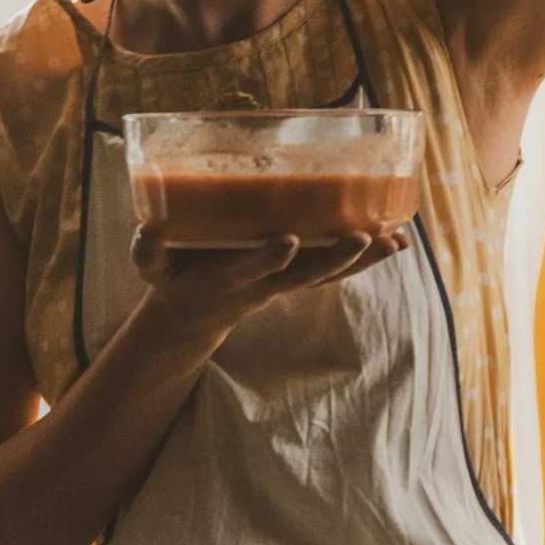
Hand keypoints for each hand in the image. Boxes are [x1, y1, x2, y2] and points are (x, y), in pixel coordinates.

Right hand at [132, 226, 410, 351]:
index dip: (269, 258)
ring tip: (396, 241)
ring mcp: (285, 283)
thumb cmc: (174, 281)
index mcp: (231, 278)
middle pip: (306, 274)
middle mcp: (265, 283)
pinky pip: (337, 271)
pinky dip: (367, 259)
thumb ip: (148, 250)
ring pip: (330, 274)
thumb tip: (147, 229)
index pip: (253, 268)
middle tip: (360, 239)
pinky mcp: (298, 278)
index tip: (286, 240)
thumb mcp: (152, 269)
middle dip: (333, 258)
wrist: (194, 315)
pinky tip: (397, 242)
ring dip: (363, 260)